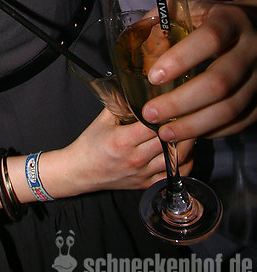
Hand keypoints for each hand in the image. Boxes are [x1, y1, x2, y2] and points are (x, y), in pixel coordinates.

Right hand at [65, 109, 193, 193]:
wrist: (80, 172)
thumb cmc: (90, 145)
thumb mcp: (102, 120)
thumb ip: (120, 103)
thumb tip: (135, 87)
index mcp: (123, 140)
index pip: (153, 124)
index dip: (166, 112)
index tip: (174, 102)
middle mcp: (135, 158)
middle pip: (168, 140)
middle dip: (181, 125)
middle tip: (189, 112)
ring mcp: (143, 173)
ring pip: (176, 159)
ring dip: (187, 144)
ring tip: (191, 130)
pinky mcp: (146, 184)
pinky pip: (173, 176)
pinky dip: (184, 164)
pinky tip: (184, 152)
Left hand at [141, 0, 256, 139]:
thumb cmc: (213, 18)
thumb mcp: (191, 8)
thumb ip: (162, 19)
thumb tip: (130, 39)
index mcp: (230, 20)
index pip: (210, 39)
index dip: (181, 59)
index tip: (153, 76)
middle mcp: (251, 48)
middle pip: (219, 82)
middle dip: (181, 102)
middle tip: (150, 113)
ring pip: (231, 108)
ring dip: (194, 124)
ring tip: (165, 132)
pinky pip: (241, 121)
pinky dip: (214, 130)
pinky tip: (190, 132)